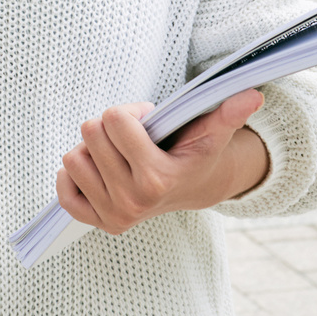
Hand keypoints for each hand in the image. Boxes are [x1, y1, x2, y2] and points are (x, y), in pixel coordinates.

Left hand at [56, 90, 269, 234]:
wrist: (192, 189)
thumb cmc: (194, 153)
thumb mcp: (213, 132)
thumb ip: (229, 113)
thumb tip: (253, 95)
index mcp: (158, 178)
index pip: (114, 119)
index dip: (130, 112)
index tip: (148, 123)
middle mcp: (133, 200)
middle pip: (89, 133)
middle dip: (109, 127)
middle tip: (133, 139)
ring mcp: (113, 214)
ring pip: (72, 158)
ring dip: (91, 149)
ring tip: (119, 154)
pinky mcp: (95, 221)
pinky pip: (63, 188)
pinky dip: (74, 174)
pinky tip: (99, 170)